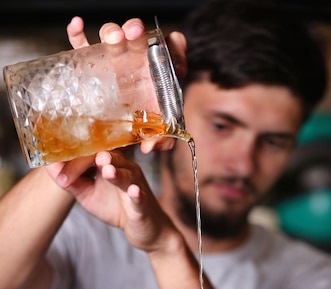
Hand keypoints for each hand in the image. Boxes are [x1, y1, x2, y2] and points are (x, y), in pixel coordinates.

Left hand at [46, 150, 175, 252]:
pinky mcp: (143, 204)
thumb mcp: (87, 194)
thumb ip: (70, 181)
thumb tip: (48, 165)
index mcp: (110, 163)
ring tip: (106, 167)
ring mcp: (136, 185)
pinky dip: (136, 194)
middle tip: (79, 160)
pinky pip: (140, 197)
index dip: (74, 155)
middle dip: (93, 159)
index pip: (91, 153)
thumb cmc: (117, 207)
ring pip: (126, 175)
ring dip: (116, 172)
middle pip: (108, 159)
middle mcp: (125, 169)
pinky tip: (133, 191)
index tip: (53, 156)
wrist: (145, 229)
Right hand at [66, 16, 187, 152]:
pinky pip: (82, 45)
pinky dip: (77, 34)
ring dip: (113, 32)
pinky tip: (78, 25)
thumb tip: (149, 145)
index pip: (171, 48)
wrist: (124, 131)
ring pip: (112, 36)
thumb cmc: (144, 126)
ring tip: (115, 37)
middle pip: (138, 35)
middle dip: (137, 32)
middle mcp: (136, 59)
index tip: (177, 67)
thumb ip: (162, 140)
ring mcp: (114, 59)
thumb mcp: (157, 134)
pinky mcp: (93, 63)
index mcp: (157, 70)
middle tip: (135, 33)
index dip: (176, 52)